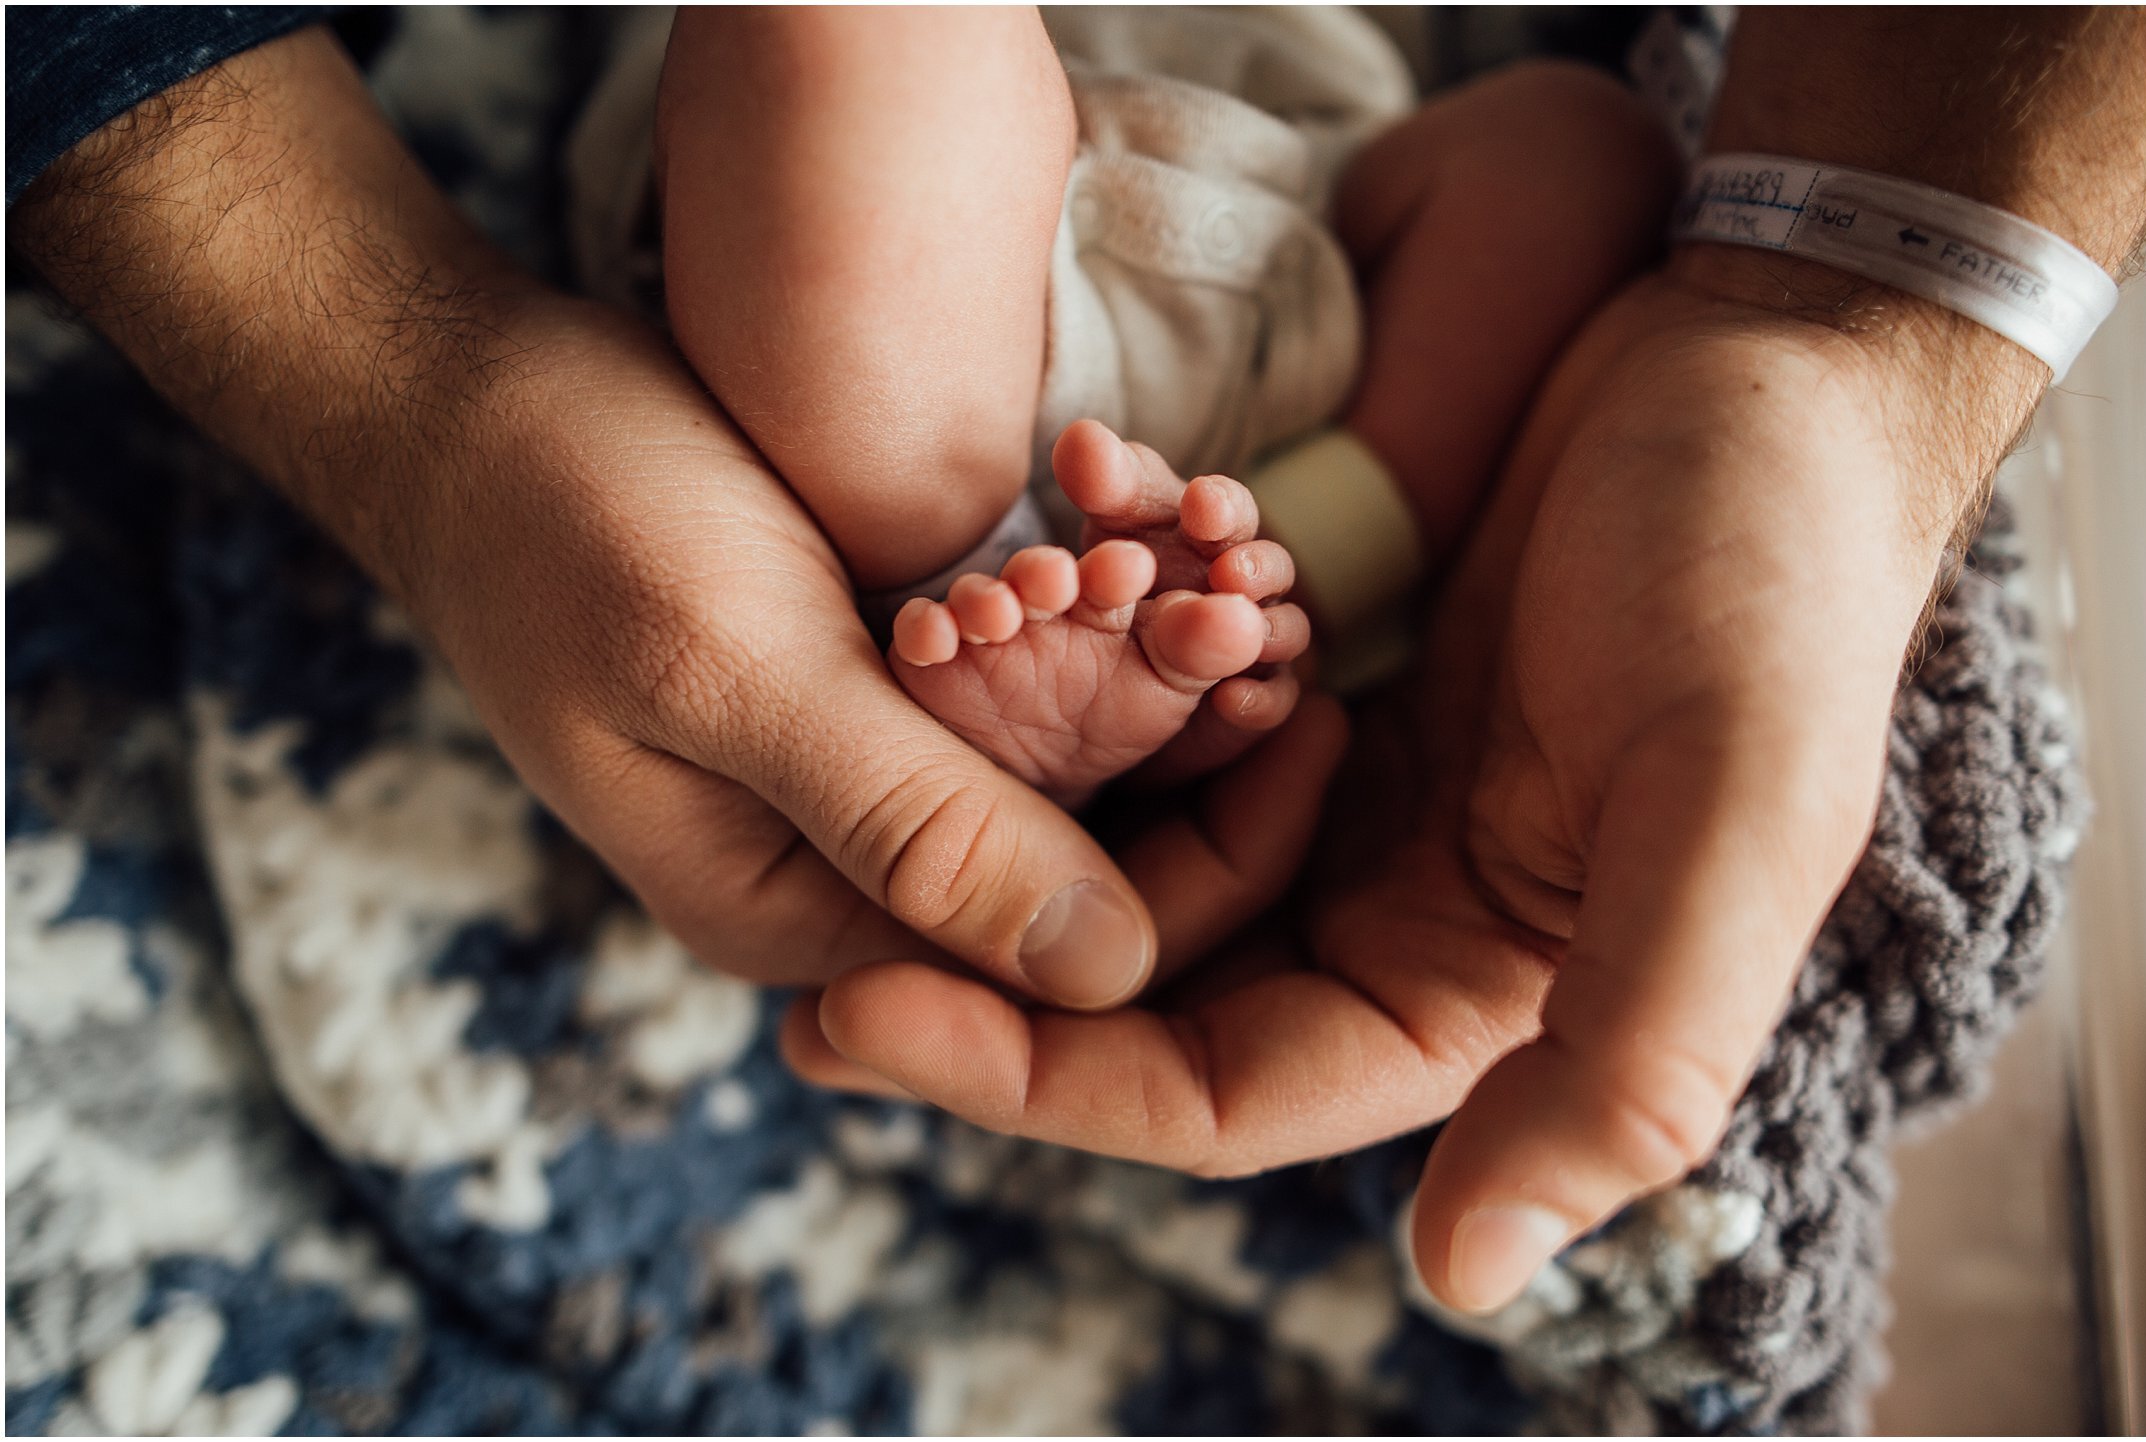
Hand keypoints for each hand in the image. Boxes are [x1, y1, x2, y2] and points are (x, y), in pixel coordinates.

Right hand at [11, 26, 1343, 1004]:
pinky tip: (1168, 546)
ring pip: (1067, 779)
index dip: (1201, 864)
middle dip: (1198, 761)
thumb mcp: (737, 672)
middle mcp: (852, 879)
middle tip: (1289, 628)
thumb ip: (913, 827)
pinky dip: (1098, 634)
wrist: (476, 406)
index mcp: (806, 922)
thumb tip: (1110, 977)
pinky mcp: (878, 698)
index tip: (1305, 723)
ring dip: (1161, 687)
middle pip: (1078, 872)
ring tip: (1249, 575)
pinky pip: (1030, 698)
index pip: (1052, 964)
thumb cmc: (574, 526)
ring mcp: (865, 785)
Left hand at [782, 258, 2039, 1307]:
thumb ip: (1628, 1062)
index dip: (1038, 1084)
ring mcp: (1341, 790)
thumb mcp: (1734, 822)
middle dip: (975, 985)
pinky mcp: (1304, 667)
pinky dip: (1058, 708)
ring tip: (844, 818)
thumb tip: (1466, 1281)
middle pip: (1142, 995)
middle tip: (796, 952)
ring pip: (1126, 860)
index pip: (1221, 1092)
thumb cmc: (1774, 586)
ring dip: (1001, 845)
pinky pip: (1146, 721)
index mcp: (1472, 991)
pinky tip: (952, 674)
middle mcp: (1390, 911)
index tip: (856, 1020)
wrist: (1767, 369)